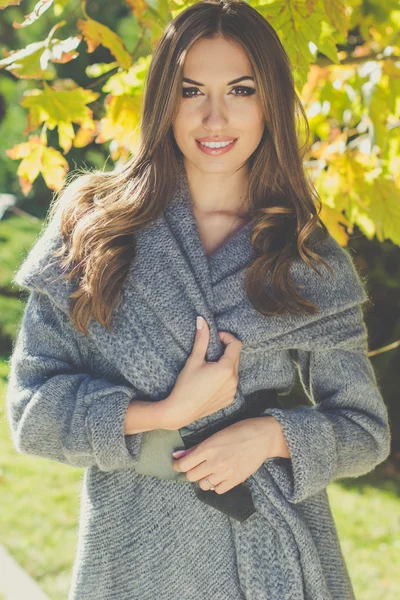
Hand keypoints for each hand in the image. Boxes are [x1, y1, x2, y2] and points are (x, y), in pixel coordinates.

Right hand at [162, 316, 242, 429]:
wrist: (181, 411)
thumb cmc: (186, 386)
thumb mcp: (194, 360)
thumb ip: (201, 339)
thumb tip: (202, 320)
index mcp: (227, 369)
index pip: (236, 344)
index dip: (226, 337)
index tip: (215, 337)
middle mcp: (234, 380)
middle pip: (235, 357)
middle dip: (225, 350)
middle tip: (209, 350)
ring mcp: (233, 391)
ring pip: (234, 370)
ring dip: (225, 364)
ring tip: (208, 366)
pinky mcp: (229, 399)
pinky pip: (231, 382)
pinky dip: (224, 377)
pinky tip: (209, 380)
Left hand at [171, 416, 290, 493]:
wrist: (263, 436)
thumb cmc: (239, 430)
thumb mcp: (215, 435)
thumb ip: (196, 448)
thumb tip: (177, 456)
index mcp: (208, 448)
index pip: (183, 465)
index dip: (177, 466)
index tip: (178, 464)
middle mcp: (215, 462)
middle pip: (191, 477)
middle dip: (190, 472)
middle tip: (196, 466)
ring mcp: (226, 472)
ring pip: (203, 485)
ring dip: (203, 479)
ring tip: (209, 470)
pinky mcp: (236, 480)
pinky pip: (218, 490)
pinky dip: (216, 484)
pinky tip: (220, 476)